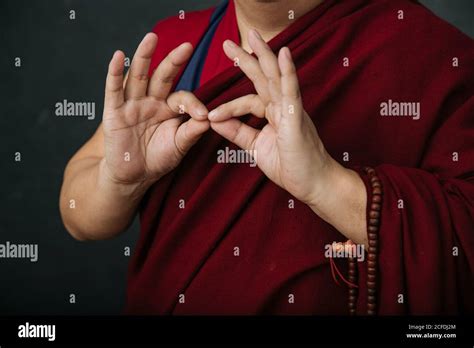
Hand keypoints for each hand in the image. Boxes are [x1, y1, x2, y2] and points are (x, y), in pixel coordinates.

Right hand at [102, 33, 208, 187]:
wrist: (134, 176)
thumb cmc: (158, 159)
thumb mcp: (179, 146)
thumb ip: (192, 132)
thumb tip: (209, 119)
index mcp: (169, 108)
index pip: (182, 98)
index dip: (193, 105)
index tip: (203, 116)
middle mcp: (151, 101)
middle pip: (163, 77)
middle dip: (174, 62)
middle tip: (187, 46)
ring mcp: (132, 104)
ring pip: (139, 76)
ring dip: (144, 56)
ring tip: (152, 37)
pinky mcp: (114, 112)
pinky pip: (114, 90)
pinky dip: (115, 73)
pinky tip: (119, 56)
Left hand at [209, 29, 334, 205]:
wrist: (313, 184)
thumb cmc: (290, 166)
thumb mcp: (256, 147)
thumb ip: (237, 132)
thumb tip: (214, 120)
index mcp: (274, 114)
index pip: (249, 100)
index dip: (229, 106)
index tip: (211, 115)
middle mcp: (283, 107)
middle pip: (263, 77)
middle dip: (246, 58)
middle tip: (228, 41)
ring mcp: (292, 110)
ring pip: (276, 77)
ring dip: (264, 55)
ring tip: (251, 35)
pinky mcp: (297, 118)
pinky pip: (291, 92)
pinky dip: (287, 72)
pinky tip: (282, 54)